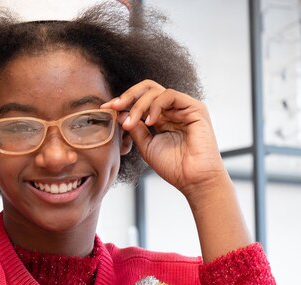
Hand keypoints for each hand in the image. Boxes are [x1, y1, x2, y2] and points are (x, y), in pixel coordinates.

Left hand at [102, 80, 225, 198]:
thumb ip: (135, 128)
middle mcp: (172, 110)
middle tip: (114, 106)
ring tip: (131, 123)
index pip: (140, 100)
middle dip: (128, 96)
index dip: (122, 102)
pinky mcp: (194, 108)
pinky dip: (155, 105)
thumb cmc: (173, 166)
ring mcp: (183, 107)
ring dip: (139, 105)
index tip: (106, 108)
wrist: (193, 179)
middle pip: (147, 89)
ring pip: (156, 91)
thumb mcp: (146, 145)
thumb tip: (119, 113)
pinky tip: (149, 121)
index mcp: (161, 118)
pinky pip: (170, 95)